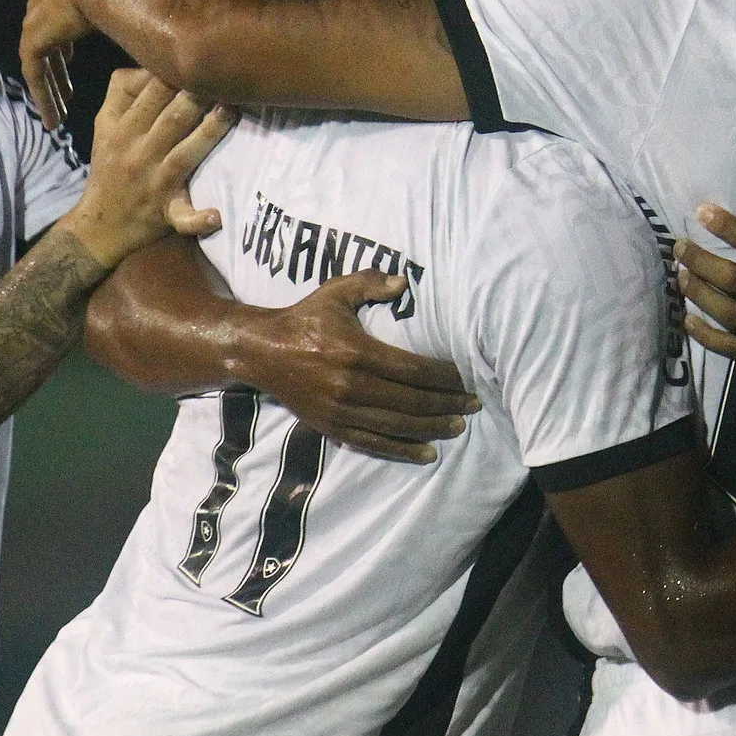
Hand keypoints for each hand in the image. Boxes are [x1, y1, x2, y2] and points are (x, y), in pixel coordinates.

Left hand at [22, 0, 143, 128]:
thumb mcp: (153, 7)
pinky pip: (35, 66)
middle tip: (67, 95)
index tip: (74, 64)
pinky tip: (54, 119)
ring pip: (41, 52)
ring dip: (50, 84)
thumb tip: (172, 39)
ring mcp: (45, 4)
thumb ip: (150, 20)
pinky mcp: (37, 29)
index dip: (70, 42)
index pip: (69, 10)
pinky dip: (43, 93)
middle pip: (50, 30)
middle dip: (56, 64)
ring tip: (60, 115)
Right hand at [58, 69, 234, 268]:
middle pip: (171, 119)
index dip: (174, 73)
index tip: (198, 55)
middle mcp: (138, 153)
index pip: (148, 94)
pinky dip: (198, 219)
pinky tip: (216, 215)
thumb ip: (121, 91)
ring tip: (232, 110)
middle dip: (197, 95)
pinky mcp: (166, 213)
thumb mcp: (104, 126)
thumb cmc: (110, 166)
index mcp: (121, 129)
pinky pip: (183, 217)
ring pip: (184, 155)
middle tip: (225, 74)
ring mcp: (155, 184)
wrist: (98, 226)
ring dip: (209, 133)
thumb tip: (149, 62)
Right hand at [232, 269, 478, 462]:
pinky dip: (402, 450)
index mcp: (356, 352)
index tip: (466, 377)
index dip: (444, 377)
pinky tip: (427, 453)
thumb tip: (404, 282)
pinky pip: (373, 444)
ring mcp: (340, 411)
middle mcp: (350, 385)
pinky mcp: (331, 428)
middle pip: (410, 401)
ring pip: (396, 425)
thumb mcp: (335, 292)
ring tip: (459, 426)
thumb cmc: (305, 318)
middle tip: (473, 404)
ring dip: (432, 428)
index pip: (413, 370)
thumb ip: (369, 283)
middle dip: (447, 404)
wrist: (261, 352)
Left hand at [675, 182, 735, 400]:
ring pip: (728, 313)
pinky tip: (690, 323)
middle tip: (678, 247)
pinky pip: (735, 348)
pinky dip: (709, 337)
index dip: (729, 228)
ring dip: (700, 294)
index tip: (702, 213)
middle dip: (701, 261)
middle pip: (733, 279)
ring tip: (680, 278)